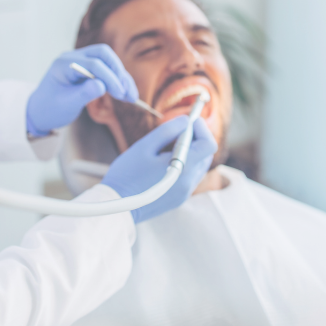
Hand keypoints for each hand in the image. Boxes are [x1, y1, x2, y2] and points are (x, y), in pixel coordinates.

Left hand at [26, 44, 137, 136]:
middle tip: (126, 92)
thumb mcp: (66, 104)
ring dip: (121, 76)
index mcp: (63, 64)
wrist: (40, 112)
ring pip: (108, 61)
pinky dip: (117, 80)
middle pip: (103, 54)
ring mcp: (80, 61)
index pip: (93, 64)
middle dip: (118, 72)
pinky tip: (126, 93)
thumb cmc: (50, 109)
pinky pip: (106, 69)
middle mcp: (73, 57)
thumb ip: (83, 94)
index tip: (120, 94)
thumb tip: (102, 86)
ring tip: (131, 96)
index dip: (109, 78)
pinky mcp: (87, 69)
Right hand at [101, 116, 217, 222]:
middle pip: (206, 155)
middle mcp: (189, 182)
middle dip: (196, 139)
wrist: (117, 204)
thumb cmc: (127, 174)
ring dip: (191, 152)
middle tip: (178, 130)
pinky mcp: (179, 198)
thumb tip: (185, 121)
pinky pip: (190, 177)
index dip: (201, 129)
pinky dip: (185, 165)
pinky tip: (165, 162)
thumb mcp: (145, 146)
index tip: (188, 121)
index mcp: (184, 168)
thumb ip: (168, 130)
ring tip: (169, 146)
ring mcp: (185, 192)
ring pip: (199, 166)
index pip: (209, 144)